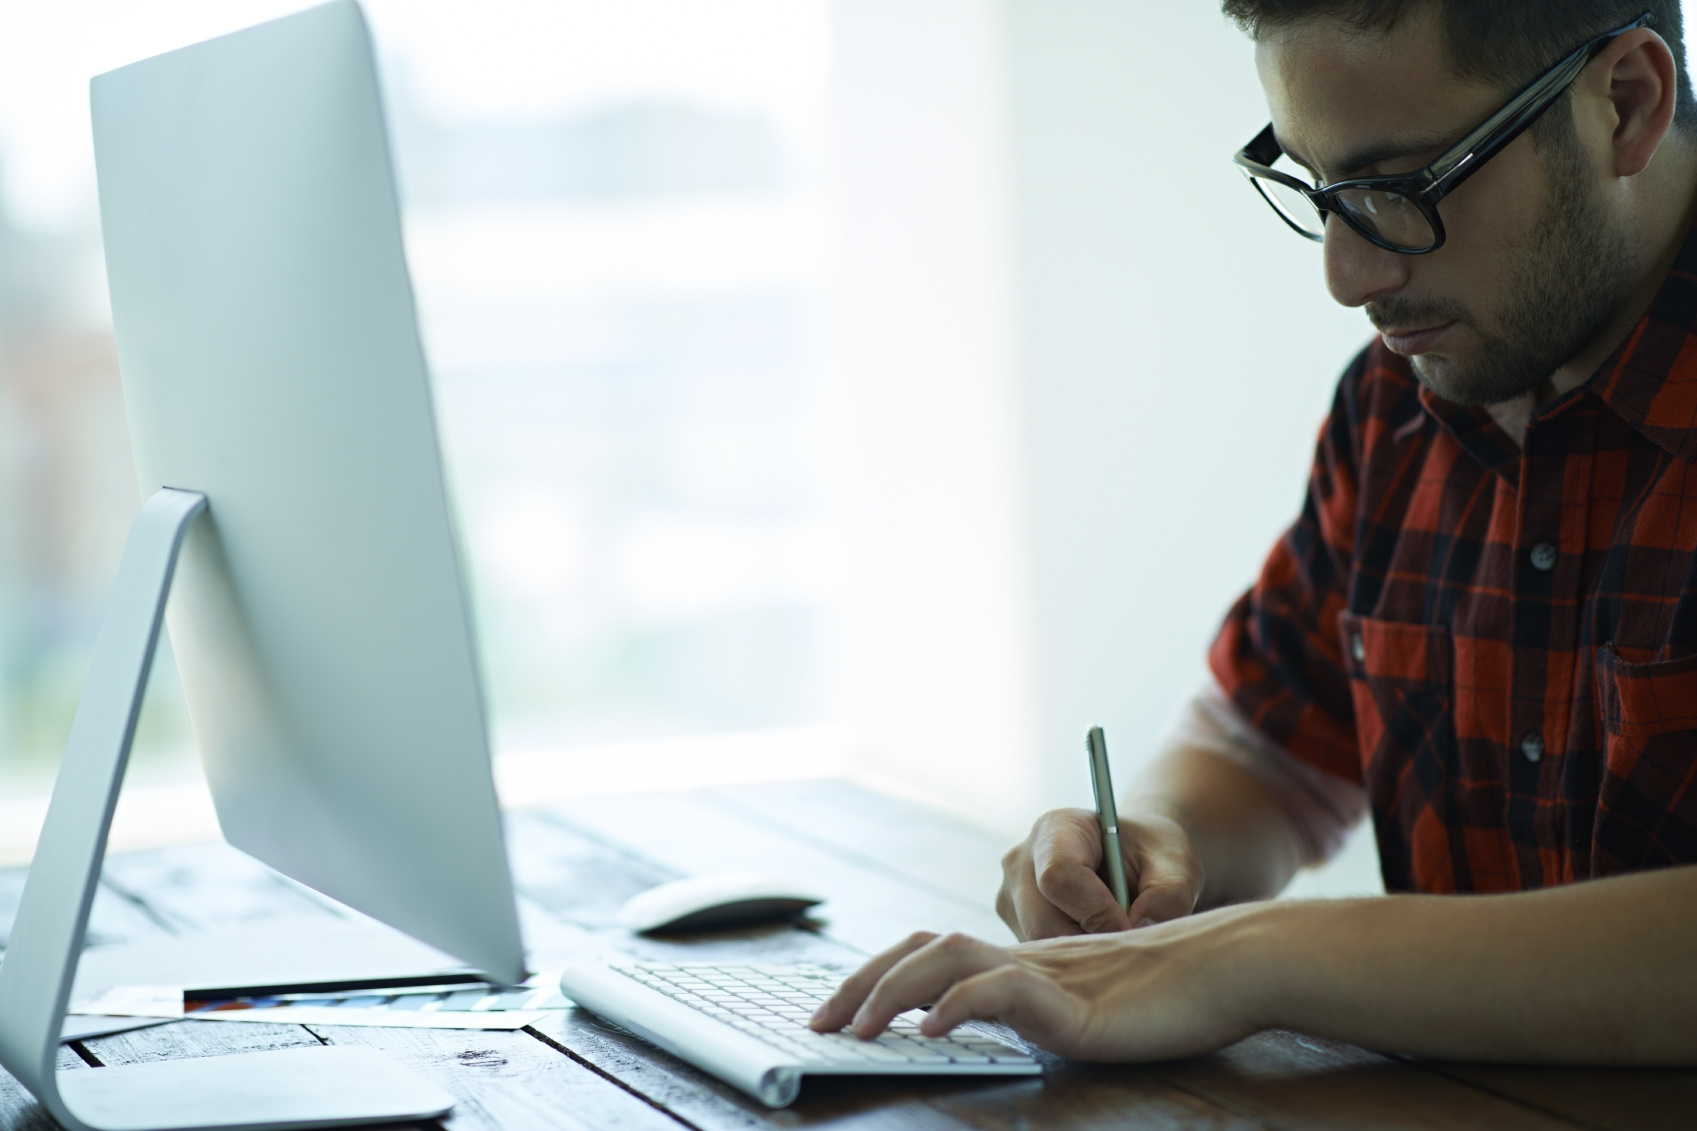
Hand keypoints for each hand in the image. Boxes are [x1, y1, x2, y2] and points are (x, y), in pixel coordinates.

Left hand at [808, 914, 1261, 1060]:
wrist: (1231, 968)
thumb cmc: (1170, 993)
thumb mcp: (1088, 1005)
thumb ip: (1038, 1011)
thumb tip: (984, 1029)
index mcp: (1021, 960)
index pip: (931, 951)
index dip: (878, 973)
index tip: (837, 1011)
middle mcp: (1023, 958)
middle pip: (922, 950)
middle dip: (862, 984)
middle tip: (819, 1025)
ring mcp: (1046, 976)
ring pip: (949, 960)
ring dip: (892, 990)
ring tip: (855, 1029)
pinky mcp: (1073, 1005)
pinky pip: (1004, 992)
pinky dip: (959, 1006)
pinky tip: (931, 1030)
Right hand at [995, 807, 1201, 939]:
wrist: (1134, 859)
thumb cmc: (1153, 856)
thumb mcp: (1176, 865)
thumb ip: (1168, 896)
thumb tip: (1139, 930)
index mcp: (1056, 829)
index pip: (1058, 876)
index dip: (1096, 911)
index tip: (1132, 927)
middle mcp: (1021, 860)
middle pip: (1041, 920)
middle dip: (1090, 942)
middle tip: (1129, 945)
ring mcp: (1010, 895)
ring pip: (1037, 945)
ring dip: (1082, 955)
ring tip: (1116, 940)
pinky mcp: (1013, 924)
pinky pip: (1038, 956)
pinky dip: (1071, 961)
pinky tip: (1098, 945)